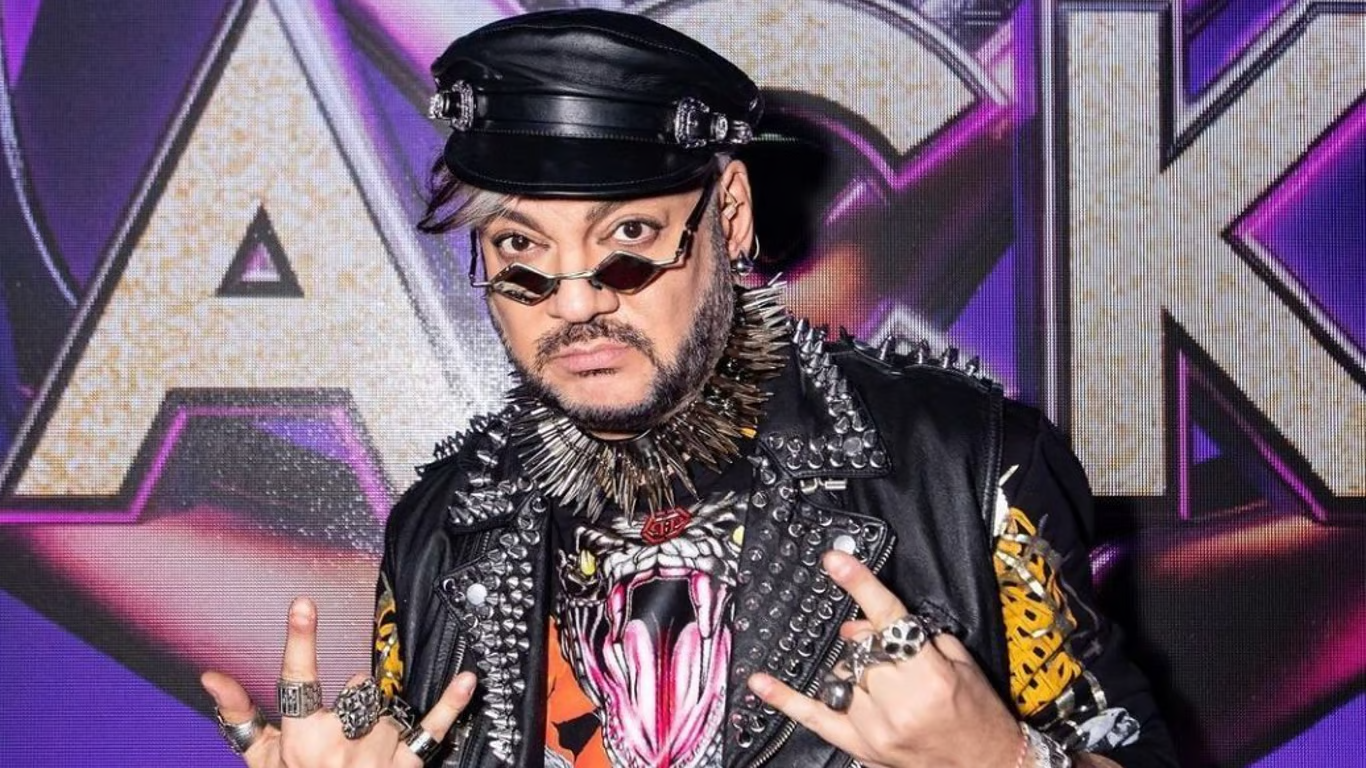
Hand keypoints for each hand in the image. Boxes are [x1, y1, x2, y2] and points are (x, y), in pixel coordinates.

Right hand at [201, 597, 475, 766]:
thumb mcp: (260, 761)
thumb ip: (239, 715)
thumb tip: (211, 676)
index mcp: (300, 739)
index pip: (297, 680)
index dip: (300, 640)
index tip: (303, 604)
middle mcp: (340, 745)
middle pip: (358, 689)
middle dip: (354, 698)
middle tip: (343, 725)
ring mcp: (377, 755)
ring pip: (388, 706)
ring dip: (379, 717)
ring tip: (363, 746)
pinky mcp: (406, 767)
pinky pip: (433, 728)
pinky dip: (452, 703)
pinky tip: (467, 679)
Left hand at [747, 551, 1022, 767]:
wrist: (986, 763)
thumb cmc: (977, 714)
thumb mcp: (959, 662)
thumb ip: (913, 636)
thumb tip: (862, 621)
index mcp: (929, 676)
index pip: (888, 619)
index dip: (860, 585)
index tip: (836, 561)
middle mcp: (900, 702)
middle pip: (860, 647)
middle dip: (869, 640)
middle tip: (886, 647)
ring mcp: (876, 727)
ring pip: (841, 673)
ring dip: (855, 666)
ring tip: (881, 678)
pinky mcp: (860, 746)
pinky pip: (814, 717)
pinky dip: (785, 699)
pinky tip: (761, 682)